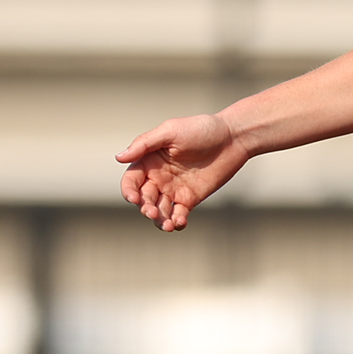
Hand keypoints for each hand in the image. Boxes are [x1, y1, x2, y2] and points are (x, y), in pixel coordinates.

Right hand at [116, 114, 249, 230]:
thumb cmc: (200, 129)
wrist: (233, 137)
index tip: (134, 199)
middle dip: (145, 208)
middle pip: (144, 199)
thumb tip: (119, 158)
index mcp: (149, 162)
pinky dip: (177, 221)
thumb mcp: (170, 131)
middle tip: (152, 212)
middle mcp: (158, 178)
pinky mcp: (190, 198)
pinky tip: (180, 223)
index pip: (131, 181)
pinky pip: (179, 214)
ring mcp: (174, 189)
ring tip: (167, 224)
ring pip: (160, 210)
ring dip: (159, 220)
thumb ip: (145, 144)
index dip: (129, 191)